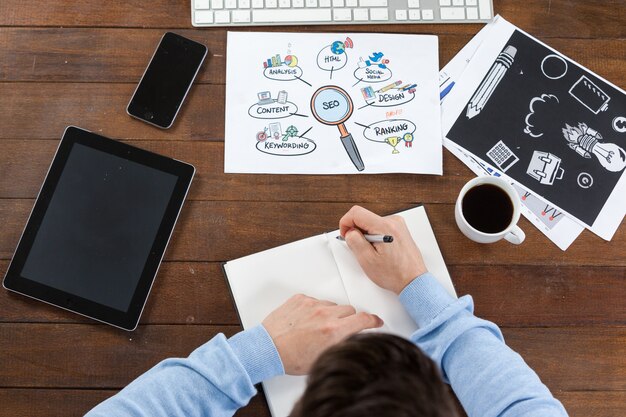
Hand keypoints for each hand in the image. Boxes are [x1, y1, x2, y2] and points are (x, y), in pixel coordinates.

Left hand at [262, 294, 382, 374]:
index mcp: (334, 331)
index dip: (373, 320)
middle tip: (339, 329)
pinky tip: (307, 321)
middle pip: (350, 310)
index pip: (363, 319)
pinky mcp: (300, 299)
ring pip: (333, 304)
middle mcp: (325, 315)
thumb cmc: (291, 357)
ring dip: (331, 313)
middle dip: (348, 319)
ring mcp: (312, 305)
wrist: (268, 348)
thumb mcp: (324, 358)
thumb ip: (342, 344)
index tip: (375, 321)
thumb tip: (352, 339)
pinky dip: (314, 308)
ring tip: (317, 327)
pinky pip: (315, 300)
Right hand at [339, 205, 426, 293]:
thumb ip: (355, 242)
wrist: (413, 281)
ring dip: (367, 235)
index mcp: (384, 227)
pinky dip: (375, 236)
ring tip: (374, 252)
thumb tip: (350, 232)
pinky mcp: (400, 229)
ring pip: (371, 223)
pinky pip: (380, 227)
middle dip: (357, 232)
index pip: (356, 213)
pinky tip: (380, 250)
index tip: (346, 235)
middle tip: (362, 249)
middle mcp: (393, 222)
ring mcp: (398, 225)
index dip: (346, 223)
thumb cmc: (395, 274)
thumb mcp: (367, 261)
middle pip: (364, 217)